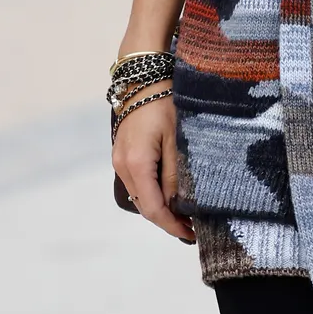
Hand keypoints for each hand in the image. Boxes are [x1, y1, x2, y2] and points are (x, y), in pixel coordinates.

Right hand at [112, 94, 194, 241]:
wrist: (142, 78)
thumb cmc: (163, 103)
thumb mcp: (176, 140)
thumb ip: (176, 175)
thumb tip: (179, 205)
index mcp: (136, 164)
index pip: (153, 208)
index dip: (172, 226)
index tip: (191, 235)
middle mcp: (122, 166)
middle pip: (145, 206)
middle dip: (168, 220)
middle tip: (194, 228)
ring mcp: (119, 160)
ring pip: (140, 195)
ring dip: (161, 207)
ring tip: (186, 214)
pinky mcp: (122, 154)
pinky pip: (137, 182)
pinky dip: (153, 193)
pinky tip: (170, 194)